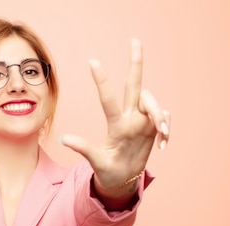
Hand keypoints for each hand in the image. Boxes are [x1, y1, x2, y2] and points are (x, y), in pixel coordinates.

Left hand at [61, 39, 170, 193]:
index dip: (102, 81)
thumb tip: (63, 140)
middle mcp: (129, 118)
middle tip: (135, 40)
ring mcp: (142, 122)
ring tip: (161, 134)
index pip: (108, 99)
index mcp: (115, 125)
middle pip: (134, 85)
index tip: (92, 61)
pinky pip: (165, 119)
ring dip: (159, 116)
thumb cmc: (107, 171)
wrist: (122, 181)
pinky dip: (166, 129)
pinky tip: (162, 143)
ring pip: (153, 104)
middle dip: (136, 63)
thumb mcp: (96, 162)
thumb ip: (84, 149)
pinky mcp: (154, 129)